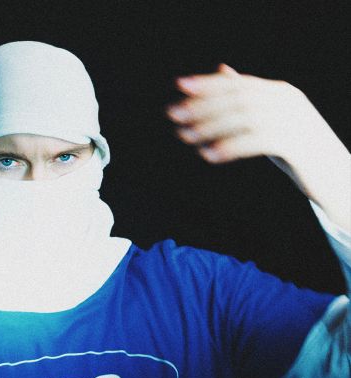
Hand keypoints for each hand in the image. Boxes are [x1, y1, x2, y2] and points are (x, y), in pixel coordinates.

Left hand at [166, 64, 337, 164]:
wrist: (335, 176)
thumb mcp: (269, 118)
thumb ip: (247, 97)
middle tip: (173, 114)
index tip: (180, 85)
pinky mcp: (296, 145)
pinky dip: (229, 147)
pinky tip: (208, 155)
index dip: (208, 83)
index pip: (238, 82)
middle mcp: (287, 101)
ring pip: (243, 118)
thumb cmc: (296, 146)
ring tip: (185, 136)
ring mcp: (293, 121)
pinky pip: (255, 142)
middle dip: (202, 105)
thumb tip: (221, 70)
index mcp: (280, 92)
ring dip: (209, 127)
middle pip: (238, 98)